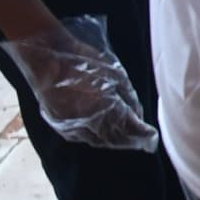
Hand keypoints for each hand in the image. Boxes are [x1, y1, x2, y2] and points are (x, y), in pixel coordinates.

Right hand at [0, 16, 158, 152]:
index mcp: (103, 108)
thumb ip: (129, 97)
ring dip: (112, 140)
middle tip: (142, 139)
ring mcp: (70, 125)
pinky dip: (93, 137)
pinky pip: (79, 137)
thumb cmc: (84, 62)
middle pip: (113, 138)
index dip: (142, 134)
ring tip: (125, 138)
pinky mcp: (58, 124)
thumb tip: (138, 114)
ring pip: (96, 140)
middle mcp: (86, 122)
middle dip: (130, 139)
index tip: (152, 136)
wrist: (47, 58)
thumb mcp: (115, 74)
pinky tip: (101, 133)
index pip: (129, 128)